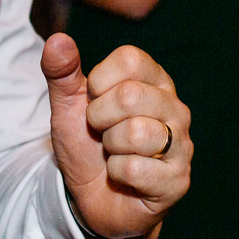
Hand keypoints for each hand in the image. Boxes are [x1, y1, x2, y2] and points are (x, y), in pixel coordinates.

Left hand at [42, 33, 190, 238]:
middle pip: (130, 95)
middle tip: (102, 133)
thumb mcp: (67, 106)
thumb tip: (57, 39)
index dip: (99, 82)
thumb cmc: (86, 146)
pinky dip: (117, 174)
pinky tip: (124, 177)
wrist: (90, 199)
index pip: (130, 59)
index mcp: (155, 81)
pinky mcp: (178, 181)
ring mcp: (182, 145)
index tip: (94, 102)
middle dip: (99, 118)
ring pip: (136, 133)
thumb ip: (62, 72)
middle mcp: (175, 108)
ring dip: (110, 148)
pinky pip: (136, 170)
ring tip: (115, 154)